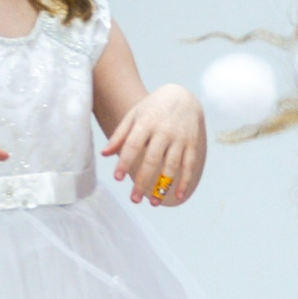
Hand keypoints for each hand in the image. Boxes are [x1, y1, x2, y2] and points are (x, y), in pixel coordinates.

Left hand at [101, 84, 204, 205]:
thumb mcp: (133, 115)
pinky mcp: (192, 143)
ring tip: (153, 202)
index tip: (118, 179)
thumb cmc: (153, 108)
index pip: (133, 146)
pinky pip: (189, 165)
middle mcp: (164, 132)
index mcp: (146, 124)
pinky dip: (185, 181)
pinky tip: (177, 195)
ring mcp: (180, 138)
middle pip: (152, 160)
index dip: (124, 162)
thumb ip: (119, 135)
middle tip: (135, 200)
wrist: (183, 96)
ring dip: (163, 186)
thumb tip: (105, 154)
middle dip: (143, 181)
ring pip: (171, 166)